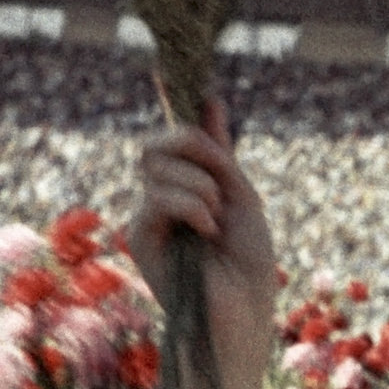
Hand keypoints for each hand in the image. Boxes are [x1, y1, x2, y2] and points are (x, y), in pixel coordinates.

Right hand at [130, 101, 279, 388]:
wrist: (242, 314)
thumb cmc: (248, 265)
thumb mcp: (242, 196)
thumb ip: (220, 152)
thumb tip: (210, 99)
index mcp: (189, 186)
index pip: (173, 137)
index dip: (177, 107)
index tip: (179, 74)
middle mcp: (162, 198)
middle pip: (159, 141)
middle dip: (194, 146)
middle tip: (223, 181)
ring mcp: (148, 216)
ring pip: (158, 164)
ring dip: (200, 185)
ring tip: (217, 221)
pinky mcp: (139, 237)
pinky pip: (157, 195)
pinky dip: (189, 205)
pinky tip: (205, 231)